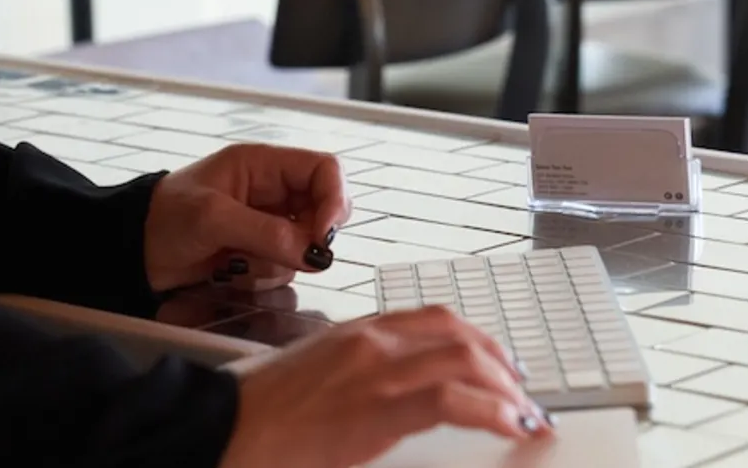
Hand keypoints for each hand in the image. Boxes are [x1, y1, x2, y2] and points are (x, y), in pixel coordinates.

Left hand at [144, 143, 352, 291]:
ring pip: (306, 245)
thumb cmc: (163, 219)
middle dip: (310, 237)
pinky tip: (230, 271)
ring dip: (277, 261)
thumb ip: (266, 233)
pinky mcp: (260, 253)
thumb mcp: (213, 218)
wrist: (132, 252)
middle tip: (290, 256)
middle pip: (324, 209)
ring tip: (236, 260)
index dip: (334, 200)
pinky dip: (262, 276)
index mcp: (263, 165)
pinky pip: (285, 268)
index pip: (324, 170)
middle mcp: (272, 192)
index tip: (323, 237)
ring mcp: (268, 224)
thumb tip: (313, 252)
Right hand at [219, 307, 550, 467]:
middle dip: (501, 363)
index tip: (498, 361)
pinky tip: (508, 424)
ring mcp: (376, 373)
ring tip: (522, 413)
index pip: (435, 319)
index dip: (478, 339)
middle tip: (519, 391)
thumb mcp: (314, 372)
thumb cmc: (260, 411)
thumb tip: (386, 388)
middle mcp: (372, 343)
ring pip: (465, 361)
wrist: (225, 428)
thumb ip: (353, 369)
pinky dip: (492, 410)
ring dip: (506, 389)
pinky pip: (452, 399)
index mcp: (356, 332)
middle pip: (459, 336)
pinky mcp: (377, 410)